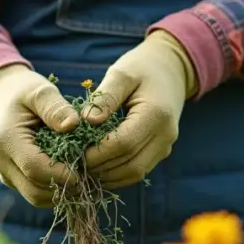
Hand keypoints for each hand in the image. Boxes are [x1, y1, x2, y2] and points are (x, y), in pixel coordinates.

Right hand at [0, 64, 79, 206]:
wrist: (2, 98)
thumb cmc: (24, 91)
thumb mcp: (40, 91)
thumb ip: (55, 107)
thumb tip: (73, 125)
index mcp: (7, 141)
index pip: (35, 169)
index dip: (63, 173)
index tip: (87, 166)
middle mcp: (2, 163)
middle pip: (35, 191)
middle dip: (64, 187)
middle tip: (90, 173)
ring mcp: (7, 174)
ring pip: (36, 198)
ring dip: (61, 192)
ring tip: (83, 175)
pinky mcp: (14, 179)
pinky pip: (36, 194)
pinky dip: (55, 190)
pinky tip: (71, 175)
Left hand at [82, 30, 197, 188]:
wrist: (170, 70)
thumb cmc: (141, 68)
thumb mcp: (121, 74)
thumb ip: (105, 97)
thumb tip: (88, 121)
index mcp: (156, 114)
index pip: (123, 144)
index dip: (97, 152)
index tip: (73, 150)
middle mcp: (165, 135)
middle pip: (129, 164)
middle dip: (99, 167)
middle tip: (73, 162)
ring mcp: (165, 147)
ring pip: (134, 173)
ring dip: (107, 175)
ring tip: (82, 167)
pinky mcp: (160, 152)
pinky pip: (138, 171)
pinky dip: (116, 174)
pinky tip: (97, 167)